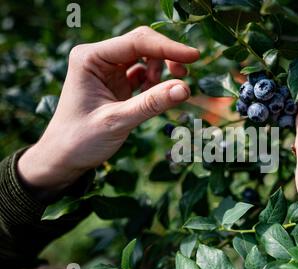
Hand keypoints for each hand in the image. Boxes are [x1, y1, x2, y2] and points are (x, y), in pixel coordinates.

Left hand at [18, 26, 199, 198]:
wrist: (63, 158)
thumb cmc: (80, 140)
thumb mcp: (117, 121)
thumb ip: (151, 104)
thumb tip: (185, 89)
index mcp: (90, 58)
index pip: (136, 42)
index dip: (167, 48)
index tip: (194, 56)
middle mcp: (99, 58)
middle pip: (142, 45)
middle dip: (166, 57)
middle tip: (185, 75)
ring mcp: (108, 70)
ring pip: (145, 58)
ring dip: (162, 70)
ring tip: (166, 92)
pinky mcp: (117, 83)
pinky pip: (143, 74)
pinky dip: (155, 83)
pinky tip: (157, 96)